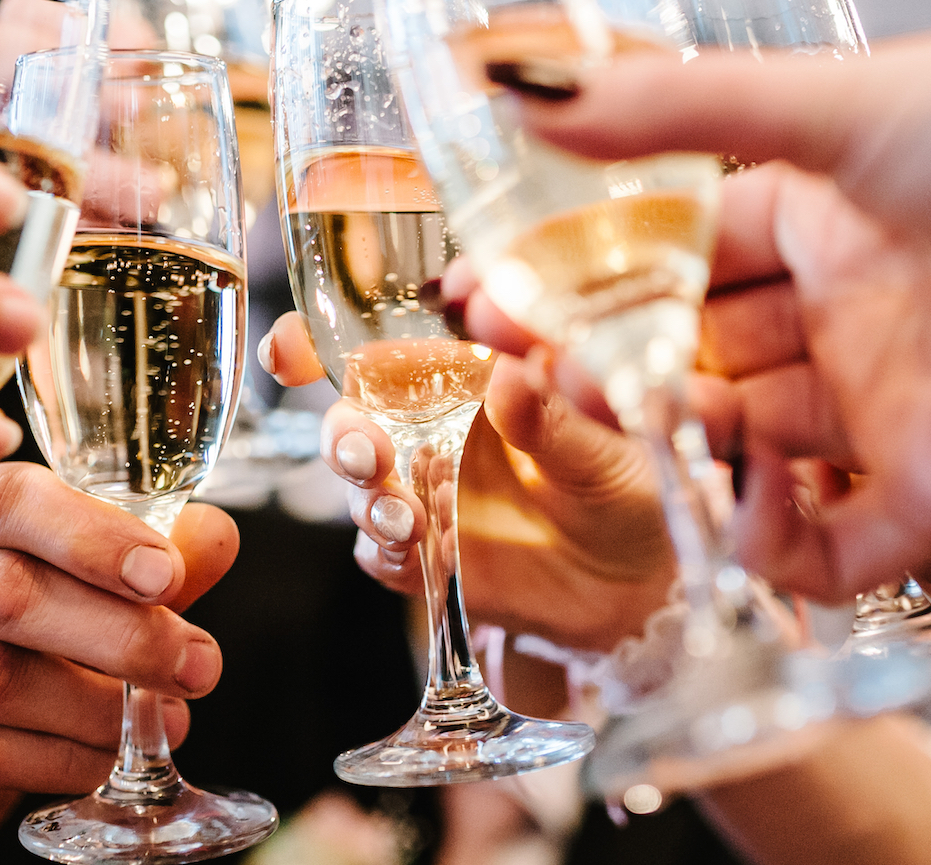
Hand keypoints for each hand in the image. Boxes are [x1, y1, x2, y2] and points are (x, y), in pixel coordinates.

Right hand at [0, 461, 238, 855]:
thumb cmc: (24, 617)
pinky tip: (107, 755)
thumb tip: (214, 537)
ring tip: (167, 714)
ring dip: (94, 705)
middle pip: (4, 595)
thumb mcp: (88, 570)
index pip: (11, 500)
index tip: (168, 577)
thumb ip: (150, 549)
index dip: (94, 537)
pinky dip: (55, 757)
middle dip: (119, 635)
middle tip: (197, 665)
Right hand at [262, 311, 672, 651]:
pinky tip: (412, 551)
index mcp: (471, 377)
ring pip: (359, 483)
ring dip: (365, 496)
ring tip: (404, 516)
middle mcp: (435, 428)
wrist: (642, 586)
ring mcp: (426, 491)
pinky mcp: (427, 554)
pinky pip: (380, 551)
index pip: (387, 346)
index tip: (289, 351)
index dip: (322, 343)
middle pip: (354, 416)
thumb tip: (508, 377)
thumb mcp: (610, 449)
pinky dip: (386, 551)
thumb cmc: (632, 490)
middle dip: (344, 432)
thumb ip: (555, 418)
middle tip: (366, 453)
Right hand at [498, 17, 930, 598]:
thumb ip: (670, 111)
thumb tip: (522, 87)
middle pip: (693, 354)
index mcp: (829, 204)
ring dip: (666, 443)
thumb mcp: (835, 100)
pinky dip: (759, 536)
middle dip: (603, 363)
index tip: (491, 290)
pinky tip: (714, 496)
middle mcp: (852, 306)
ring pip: (740, 448)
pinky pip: (822, 541)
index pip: (674, 250)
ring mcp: (890, 401)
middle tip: (520, 359)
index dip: (581, 275)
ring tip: (598, 412)